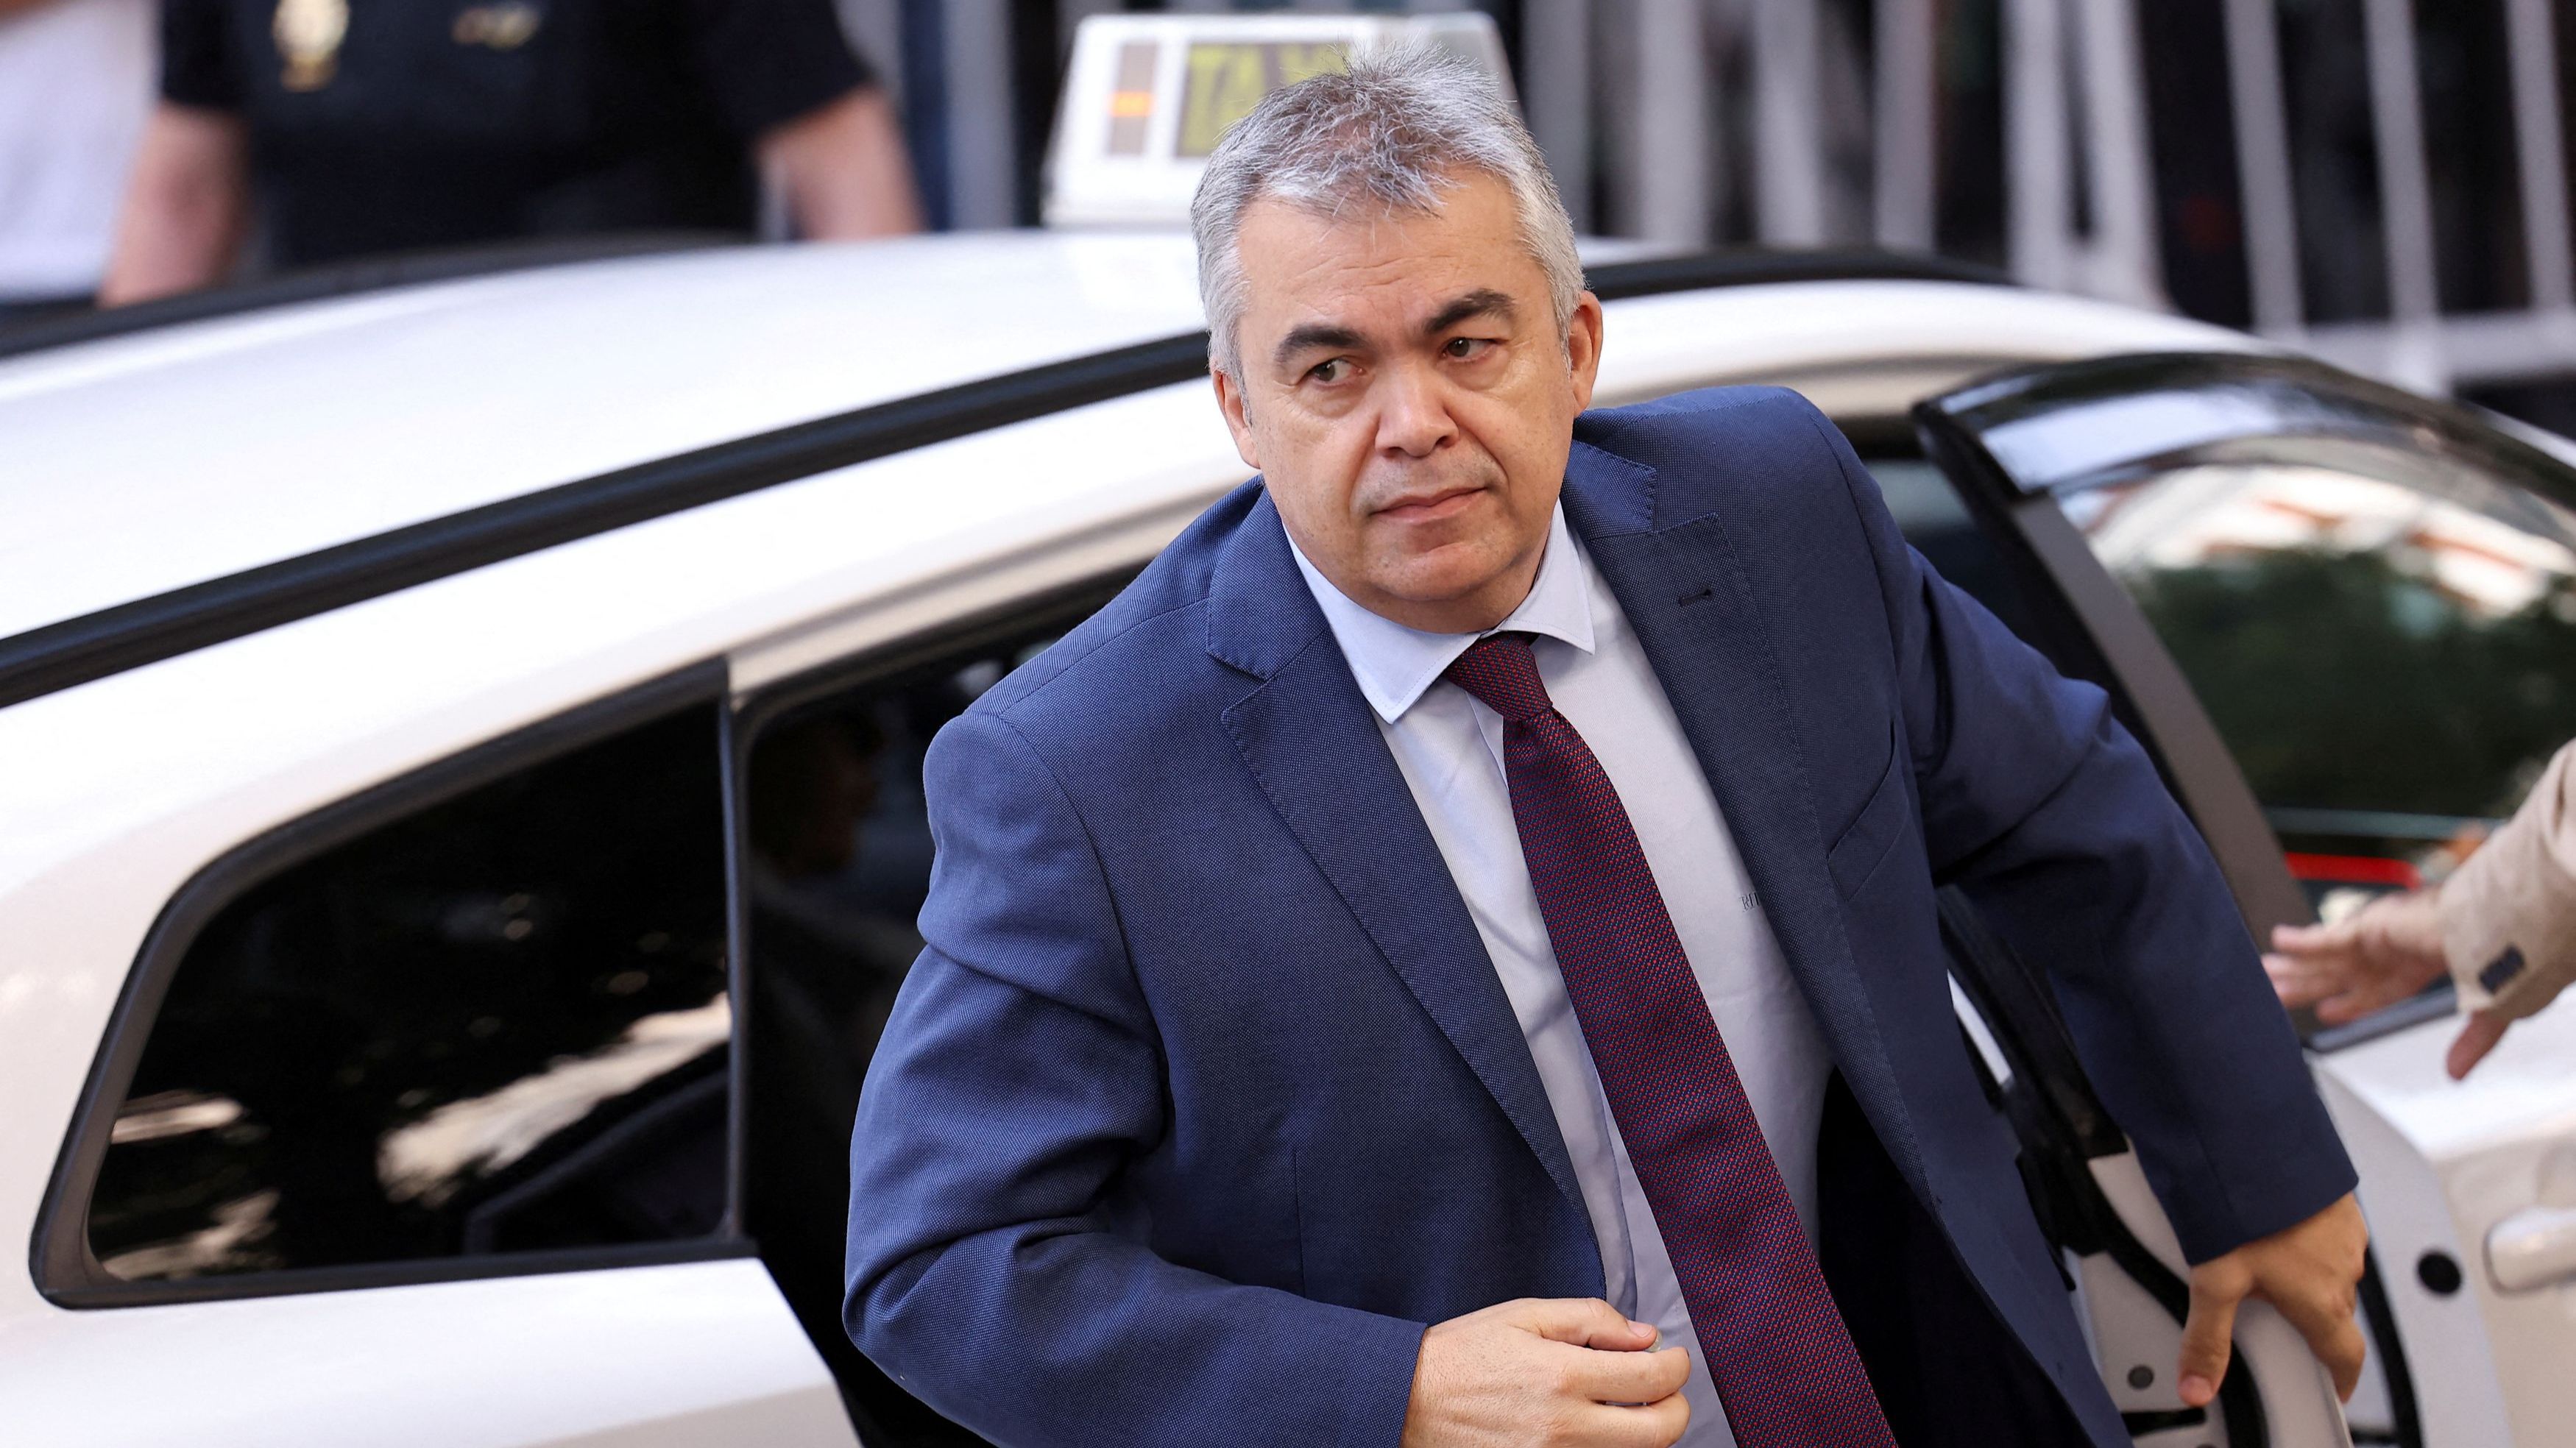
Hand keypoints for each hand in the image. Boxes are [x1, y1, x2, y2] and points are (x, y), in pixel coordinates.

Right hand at [1401, 1298, 1690, 1447]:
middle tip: (1662, 1388)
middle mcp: (1565, 1427)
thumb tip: (1644, 1336)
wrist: (1407, 1401)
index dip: (1677, 1365)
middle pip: (1660, 1432)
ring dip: (1644, 1430)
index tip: (1672, 1356)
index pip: (1653, 1379)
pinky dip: (1609, 1446)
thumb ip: (1590, 1319)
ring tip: (1625, 1405)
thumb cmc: (1463, 1354)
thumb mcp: (1524, 1316)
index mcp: (1563, 1376)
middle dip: (1677, 1406)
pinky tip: (1595, 1426)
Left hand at [2176, 1193, 2367, 1408]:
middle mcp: (2343, 1269)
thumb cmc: (2244, 1206)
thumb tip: (2197, 1385)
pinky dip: (2312, 1242)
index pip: (2345, 1355)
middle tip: (2283, 1319)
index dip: (2343, 1377)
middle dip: (2313, 1321)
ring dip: (2311, 1277)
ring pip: (2334, 1272)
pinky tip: (2280, 1226)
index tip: (2339, 1386)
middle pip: (2335, 1313)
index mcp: (2321, 1299)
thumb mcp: (2216, 1281)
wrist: (2257, 1142)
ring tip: (2272, 1265)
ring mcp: (2345, 1234)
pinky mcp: (2340, 1203)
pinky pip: (2331, 1236)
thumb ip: (2208, 1339)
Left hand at [2266, 891, 2509, 1077]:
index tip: (2328, 1012)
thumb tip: (2455, 1076)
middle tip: (2275, 991)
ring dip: (2297, 967)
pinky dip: (2304, 941)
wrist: (2509, 931)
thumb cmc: (2508, 960)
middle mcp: (2397, 948)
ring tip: (2265, 973)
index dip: (2351, 1002)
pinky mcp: (2375, 926)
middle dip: (2310, 983)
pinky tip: (2279, 942)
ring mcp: (2384, 935)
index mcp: (2422, 965)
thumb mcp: (2490, 1012)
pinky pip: (2330, 936)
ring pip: (2328, 956)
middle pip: (2342, 972)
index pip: (2379, 990)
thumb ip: (2471, 1044)